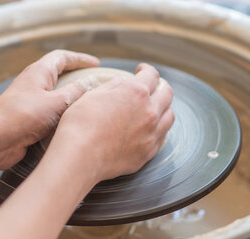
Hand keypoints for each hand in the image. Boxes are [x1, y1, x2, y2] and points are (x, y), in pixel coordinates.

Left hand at [0, 50, 98, 169]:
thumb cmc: (22, 117)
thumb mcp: (57, 103)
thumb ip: (76, 93)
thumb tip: (89, 84)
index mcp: (38, 73)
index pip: (62, 58)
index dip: (80, 59)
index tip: (96, 65)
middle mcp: (32, 85)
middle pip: (58, 76)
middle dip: (76, 79)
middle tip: (93, 86)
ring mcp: (28, 103)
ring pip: (54, 97)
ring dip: (69, 101)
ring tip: (87, 108)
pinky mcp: (26, 121)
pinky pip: (48, 115)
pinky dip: (61, 118)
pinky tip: (70, 126)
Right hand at [51, 63, 174, 182]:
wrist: (80, 158)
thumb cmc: (80, 125)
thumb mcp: (91, 96)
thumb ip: (110, 87)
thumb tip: (119, 82)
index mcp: (136, 92)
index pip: (151, 75)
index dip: (146, 70)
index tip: (140, 70)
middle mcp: (149, 112)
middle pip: (167, 93)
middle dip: (160, 86)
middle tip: (151, 87)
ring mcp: (151, 134)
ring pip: (169, 116)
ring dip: (164, 108)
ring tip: (154, 108)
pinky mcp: (147, 153)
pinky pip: (162, 137)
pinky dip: (159, 129)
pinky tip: (149, 128)